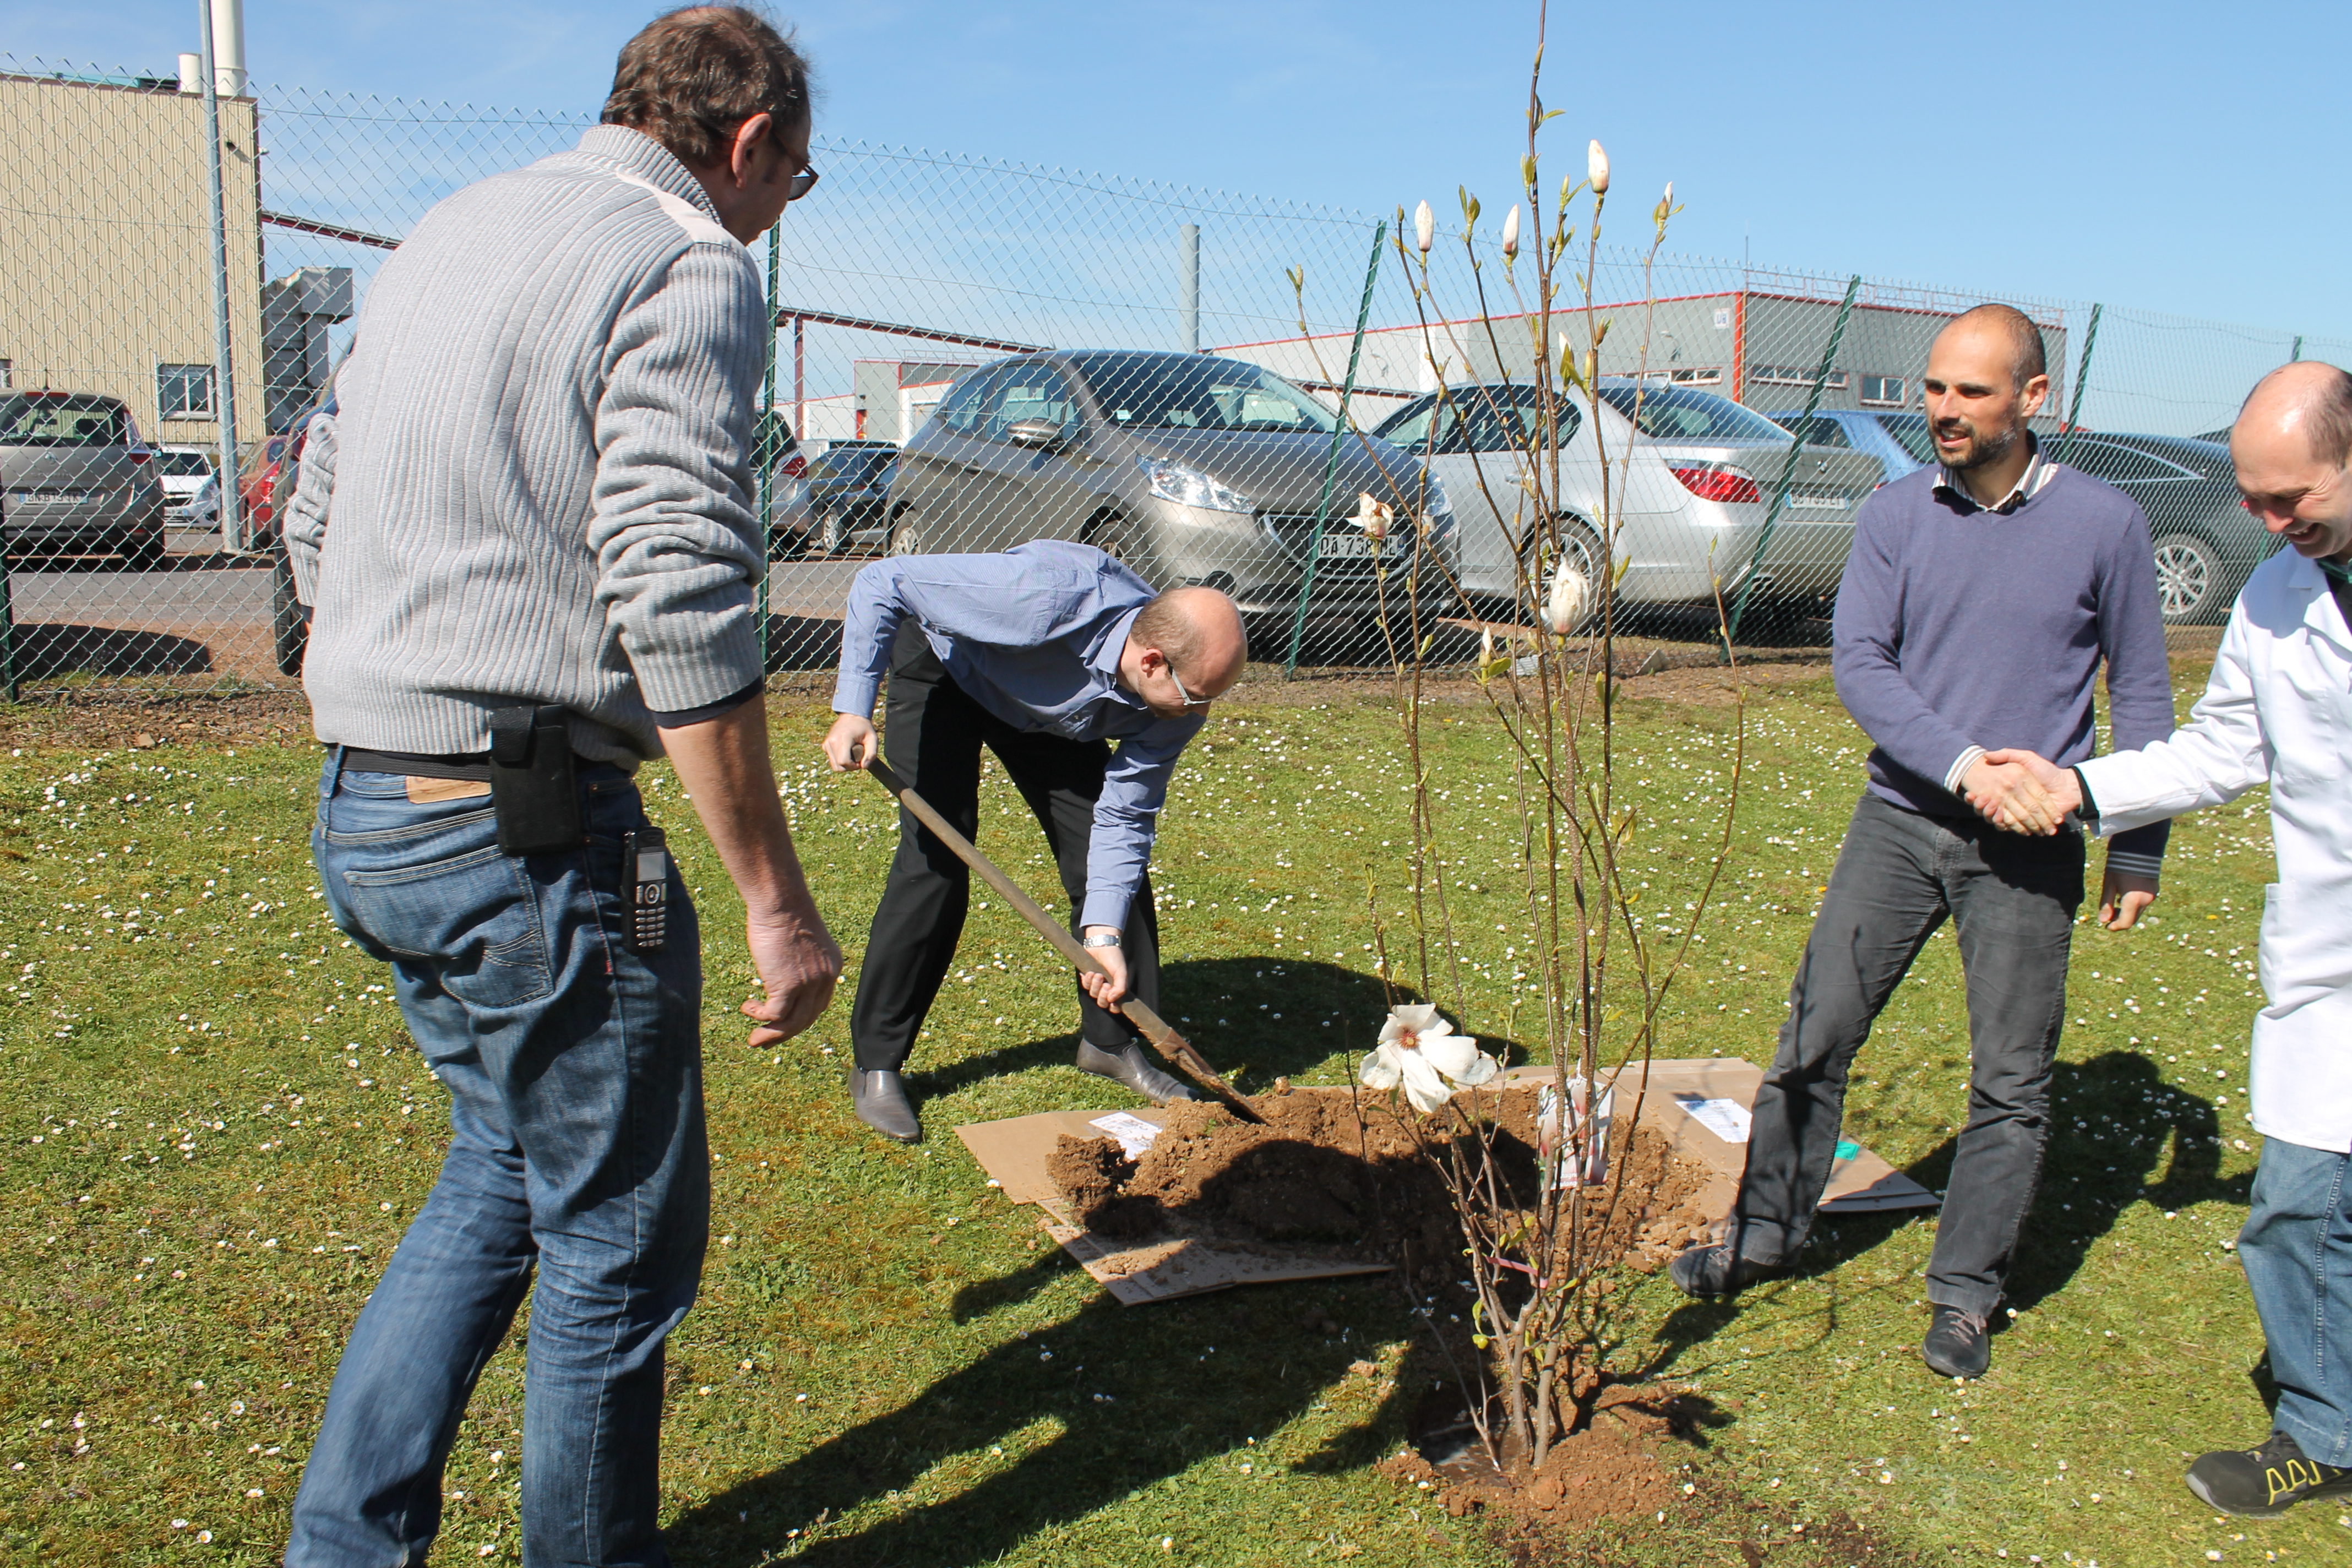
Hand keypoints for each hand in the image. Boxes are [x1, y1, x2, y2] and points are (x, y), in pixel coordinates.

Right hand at [741, 912, 842, 1046]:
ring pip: (792, 1023)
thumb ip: (797, 960)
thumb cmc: (783, 913)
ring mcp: (809, 984)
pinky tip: (748, 1008)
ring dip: (771, 1035)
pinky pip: (775, 1014)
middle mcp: (825, 979)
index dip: (800, 1017)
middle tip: (765, 1041)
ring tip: (754, 1039)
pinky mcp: (789, 986)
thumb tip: (781, 971)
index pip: (819, 1004)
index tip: (782, 1023)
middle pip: (807, 1019)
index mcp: (831, 967)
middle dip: (784, 1034)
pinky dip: (760, 1017)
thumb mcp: (799, 940)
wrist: (780, 902)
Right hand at [823, 714, 876, 771]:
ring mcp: (827, 743)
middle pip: (838, 766)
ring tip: (853, 755)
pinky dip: (840, 760)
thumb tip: (864, 766)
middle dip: (850, 767)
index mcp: (843, 738)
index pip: (843, 761)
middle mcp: (832, 741)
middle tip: (858, 758)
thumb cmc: (864, 728)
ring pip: (834, 765)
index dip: (854, 766)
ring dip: (845, 765)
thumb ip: (871, 754)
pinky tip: (847, 752)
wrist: (852, 716)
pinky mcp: (825, 745)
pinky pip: (832, 760)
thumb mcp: (873, 738)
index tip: (861, 760)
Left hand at [1077, 927, 1127, 1014]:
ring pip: (1093, 995)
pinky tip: (1090, 972)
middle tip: (1106, 984)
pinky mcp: (1086, 979)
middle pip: (1102, 1003)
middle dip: (1102, 995)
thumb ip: (1120, 988)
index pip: (1114, 1007)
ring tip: (1098, 974)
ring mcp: (1096, 985)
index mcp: (1116, 989)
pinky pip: (1085, 986)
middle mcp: (1106, 989)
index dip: (1113, 1007)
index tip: (1112, 1002)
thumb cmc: (1114, 958)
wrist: (1101, 944)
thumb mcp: (1121, 973)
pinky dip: (1087, 980)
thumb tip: (1111, 1000)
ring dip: (1095, 986)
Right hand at [1979, 749, 2083, 818]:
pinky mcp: (2027, 821)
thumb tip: (1987, 755)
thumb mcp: (2027, 758)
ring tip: (1988, 810)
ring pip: (2000, 817)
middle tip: (1976, 803)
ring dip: (1992, 816)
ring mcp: (2019, 811)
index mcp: (2011, 787)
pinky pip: (2012, 826)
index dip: (1979, 797)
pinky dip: (2006, 826)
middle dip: (1982, 807)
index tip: (1970, 796)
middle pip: (1992, 807)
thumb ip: (2008, 755)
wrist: (2067, 787)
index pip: (1991, 794)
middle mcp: (2013, 800)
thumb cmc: (2048, 771)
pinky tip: (2000, 821)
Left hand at [2099, 869, 2157, 930]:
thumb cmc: (2119, 865)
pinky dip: (2134, 904)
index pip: (2126, 923)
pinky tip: (2124, 896)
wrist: (2138, 848)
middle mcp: (2146, 900)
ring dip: (2127, 912)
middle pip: (2133, 919)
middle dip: (2120, 920)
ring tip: (2113, 904)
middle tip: (2107, 915)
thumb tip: (2102, 921)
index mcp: (2133, 900)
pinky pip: (2144, 902)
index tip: (2106, 926)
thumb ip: (2105, 904)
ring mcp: (2152, 895)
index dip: (2115, 927)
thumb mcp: (2109, 885)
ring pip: (2139, 911)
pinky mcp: (2155, 889)